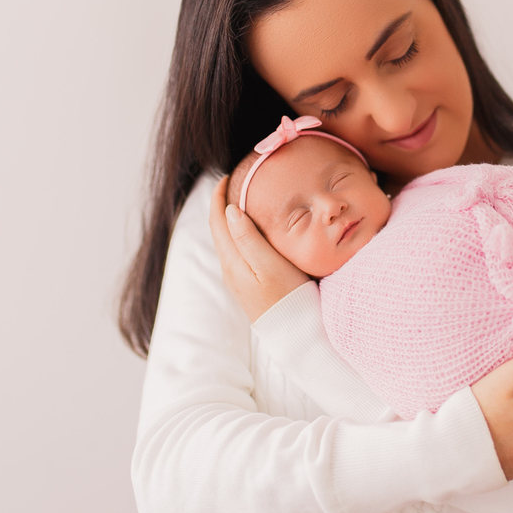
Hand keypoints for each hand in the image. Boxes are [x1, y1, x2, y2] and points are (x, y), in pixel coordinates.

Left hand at [209, 175, 310, 321]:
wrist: (295, 335)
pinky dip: (239, 235)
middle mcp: (231, 270)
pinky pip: (237, 253)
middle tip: (235, 183)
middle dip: (222, 205)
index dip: (219, 197)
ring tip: (243, 202)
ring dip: (230, 220)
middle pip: (219, 230)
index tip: (228, 177)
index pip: (218, 222)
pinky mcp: (249, 287)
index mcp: (233, 261)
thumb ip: (248, 238)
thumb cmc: (288, 298)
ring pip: (227, 242)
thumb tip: (230, 211)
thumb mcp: (269, 265)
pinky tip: (252, 233)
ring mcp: (239, 280)